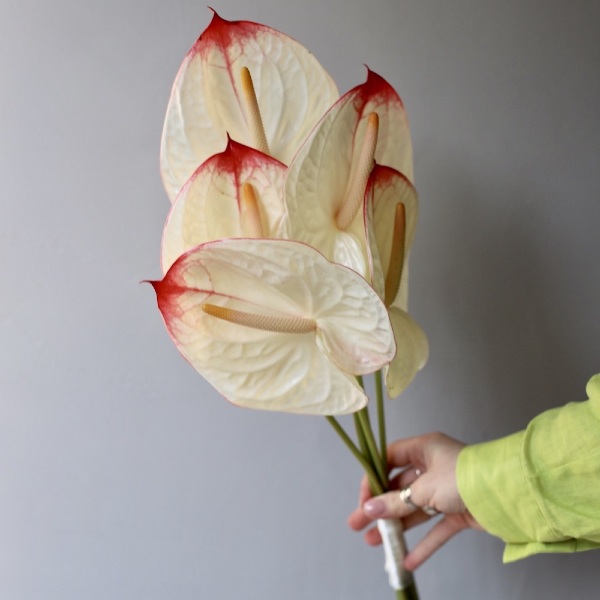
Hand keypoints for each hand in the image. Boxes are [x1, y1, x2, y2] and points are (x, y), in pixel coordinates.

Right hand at [347, 432, 482, 569]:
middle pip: (399, 487)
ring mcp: (446, 490)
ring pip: (415, 509)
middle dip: (379, 506)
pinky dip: (424, 544)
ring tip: (373, 541)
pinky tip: (408, 560)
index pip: (389, 459)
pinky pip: (436, 527)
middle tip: (357, 522)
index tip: (363, 498)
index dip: (373, 478)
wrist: (508, 494)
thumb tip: (369, 509)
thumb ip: (396, 502)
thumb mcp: (424, 488)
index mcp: (424, 449)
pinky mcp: (458, 511)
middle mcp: (433, 466)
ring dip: (396, 525)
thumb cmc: (464, 477)